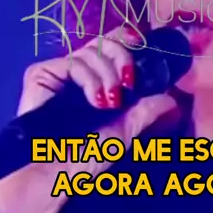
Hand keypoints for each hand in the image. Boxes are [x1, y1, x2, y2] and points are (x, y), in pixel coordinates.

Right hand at [17, 26, 177, 142]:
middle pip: (103, 40)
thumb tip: (170, 99)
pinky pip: (73, 62)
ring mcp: (58, 71)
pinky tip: (95, 100)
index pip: (112, 45)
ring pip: (91, 50)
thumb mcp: (125, 131)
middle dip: (122, 56)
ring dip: (107, 75)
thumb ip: (146, 111)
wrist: (57, 172)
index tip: (141, 48)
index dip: (127, 41)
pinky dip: (90, 78)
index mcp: (96, 80)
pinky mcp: (41, 74)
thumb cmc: (87, 155)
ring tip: (109, 102)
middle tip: (128, 82)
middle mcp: (77, 72)